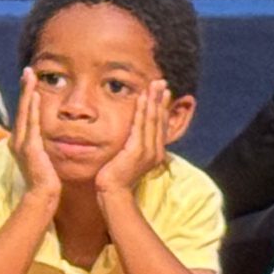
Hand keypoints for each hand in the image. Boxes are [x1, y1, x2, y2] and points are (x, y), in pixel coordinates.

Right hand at [11, 69, 59, 195]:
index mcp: (19, 141)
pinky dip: (32, 108)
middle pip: (21, 108)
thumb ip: (41, 145)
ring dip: (27, 92)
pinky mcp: (29, 147)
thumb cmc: (45, 179)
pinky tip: (36, 95)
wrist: (42, 194)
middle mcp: (16, 139)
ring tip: (30, 76)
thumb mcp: (42, 157)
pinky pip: (32, 123)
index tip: (30, 81)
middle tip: (28, 71)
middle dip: (25, 88)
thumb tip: (45, 137)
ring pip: (24, 112)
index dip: (26, 96)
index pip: (23, 114)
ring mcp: (20, 142)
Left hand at [95, 79, 171, 196]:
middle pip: (159, 119)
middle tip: (161, 82)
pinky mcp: (137, 151)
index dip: (161, 107)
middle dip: (160, 99)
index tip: (162, 91)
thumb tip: (131, 134)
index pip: (160, 125)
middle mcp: (156, 151)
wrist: (112, 192)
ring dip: (153, 100)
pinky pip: (141, 126)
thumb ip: (132, 145)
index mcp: (155, 152)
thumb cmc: (115, 176)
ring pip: (152, 120)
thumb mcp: (127, 157)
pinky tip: (142, 98)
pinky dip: (142, 111)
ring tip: (154, 85)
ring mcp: (148, 151)